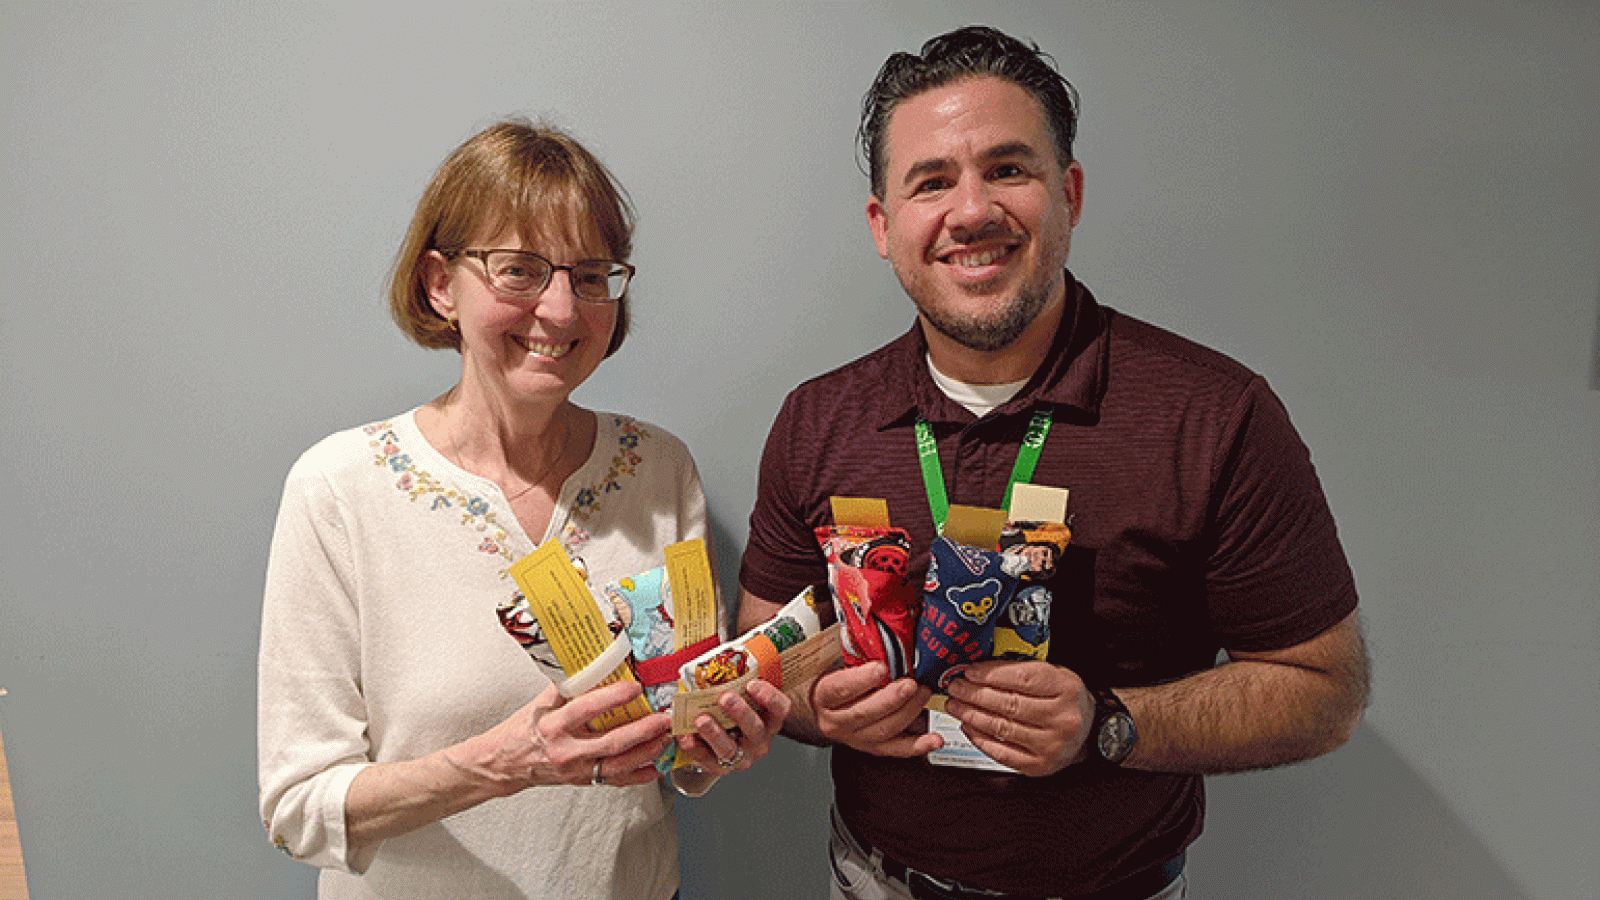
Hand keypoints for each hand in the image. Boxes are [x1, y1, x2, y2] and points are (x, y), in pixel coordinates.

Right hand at [461, 680, 673, 792]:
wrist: (505, 762)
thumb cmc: (524, 728)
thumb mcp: (541, 702)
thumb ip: (568, 686)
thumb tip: (596, 662)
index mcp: (552, 725)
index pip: (586, 709)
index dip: (613, 697)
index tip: (635, 687)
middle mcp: (565, 750)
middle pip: (610, 742)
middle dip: (642, 730)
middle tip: (663, 718)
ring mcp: (575, 770)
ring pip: (618, 765)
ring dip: (646, 752)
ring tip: (666, 738)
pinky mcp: (582, 782)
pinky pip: (615, 782)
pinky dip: (638, 776)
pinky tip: (657, 767)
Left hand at [675, 678, 791, 773]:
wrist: (727, 741)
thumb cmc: (735, 712)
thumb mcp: (743, 695)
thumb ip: (738, 679)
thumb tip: (723, 649)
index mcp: (770, 720)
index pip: (780, 709)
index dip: (769, 697)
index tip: (752, 684)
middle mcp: (759, 740)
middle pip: (755, 729)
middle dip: (740, 712)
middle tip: (725, 698)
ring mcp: (741, 756)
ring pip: (730, 748)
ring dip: (714, 733)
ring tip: (701, 720)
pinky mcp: (721, 767)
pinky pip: (707, 760)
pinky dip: (694, 748)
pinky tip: (685, 736)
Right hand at [811, 661, 941, 756]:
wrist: (826, 710)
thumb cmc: (835, 682)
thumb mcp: (835, 664)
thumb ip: (856, 654)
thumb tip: (881, 633)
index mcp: (824, 696)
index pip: (838, 689)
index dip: (860, 679)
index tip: (881, 667)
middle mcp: (835, 721)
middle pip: (863, 713)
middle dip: (892, 698)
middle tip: (911, 684)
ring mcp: (854, 738)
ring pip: (882, 731)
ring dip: (908, 713)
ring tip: (923, 694)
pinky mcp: (872, 748)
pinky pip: (896, 750)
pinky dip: (918, 745)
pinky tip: (933, 739)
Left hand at [940, 660, 1093, 776]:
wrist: (1089, 732)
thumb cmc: (1065, 699)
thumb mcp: (1055, 675)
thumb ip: (1022, 670)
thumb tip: (980, 669)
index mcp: (1066, 688)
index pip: (1023, 678)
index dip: (992, 674)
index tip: (970, 671)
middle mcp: (1062, 718)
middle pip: (1009, 704)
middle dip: (975, 694)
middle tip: (955, 687)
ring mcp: (1051, 745)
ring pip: (1002, 728)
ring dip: (971, 715)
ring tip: (955, 705)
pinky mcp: (1039, 765)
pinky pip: (1002, 753)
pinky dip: (980, 739)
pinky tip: (968, 727)